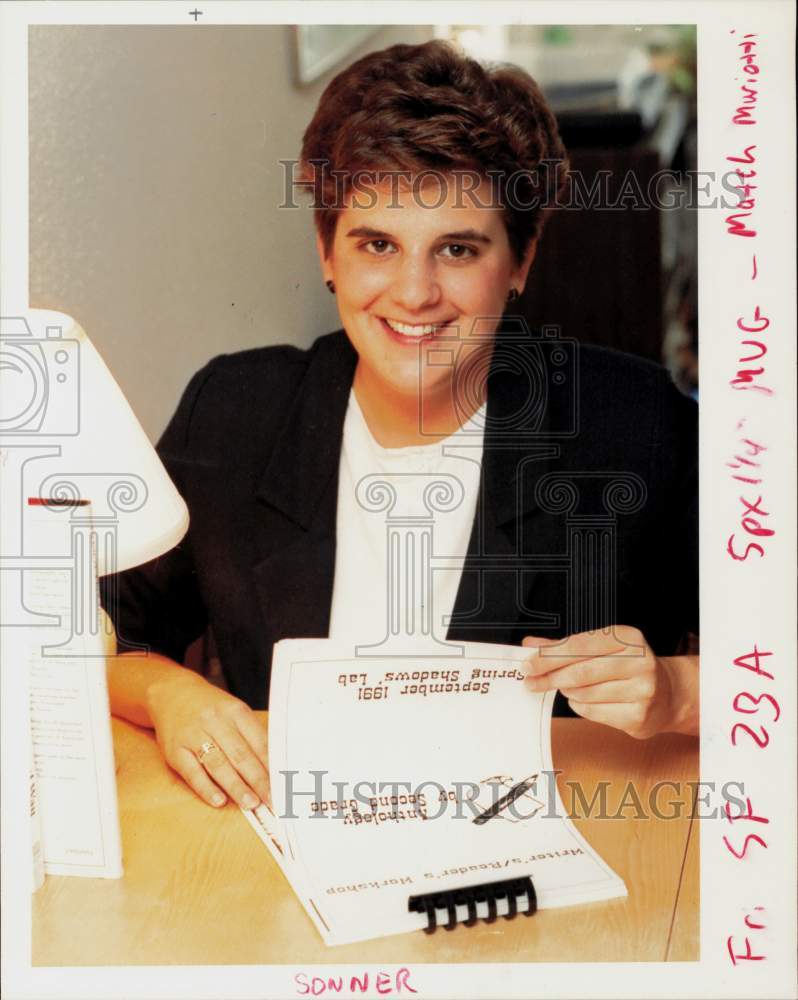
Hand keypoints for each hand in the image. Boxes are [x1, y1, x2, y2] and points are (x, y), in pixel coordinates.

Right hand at [146, 669, 270, 809]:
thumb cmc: (210, 707)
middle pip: (240, 754)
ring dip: (236, 786)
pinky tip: (219, 800)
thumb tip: (273, 767)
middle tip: (271, 799)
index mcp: (235, 711)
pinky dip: (206, 788)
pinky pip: (192, 772)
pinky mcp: (175, 750)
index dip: (272, 765)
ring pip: (218, 764)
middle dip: (258, 780)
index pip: (258, 741)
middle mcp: (215, 721)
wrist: (171, 692)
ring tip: (250, 803)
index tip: (283, 784)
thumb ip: (251, 735)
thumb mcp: (234, 711)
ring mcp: (194, 735)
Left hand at [521, 627, 697, 738]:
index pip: (579, 645)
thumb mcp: (601, 648)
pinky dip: (580, 705)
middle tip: (531, 680)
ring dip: (567, 691)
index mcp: (629, 638)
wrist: (668, 694)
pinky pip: (593, 711)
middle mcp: (640, 662)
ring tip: (567, 688)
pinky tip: (583, 699)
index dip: (549, 655)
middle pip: (580, 671)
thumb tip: (531, 645)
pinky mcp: (638, 715)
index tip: (528, 662)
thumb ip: (564, 646)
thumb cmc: (628, 667)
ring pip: (584, 693)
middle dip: (550, 676)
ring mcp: (642, 690)